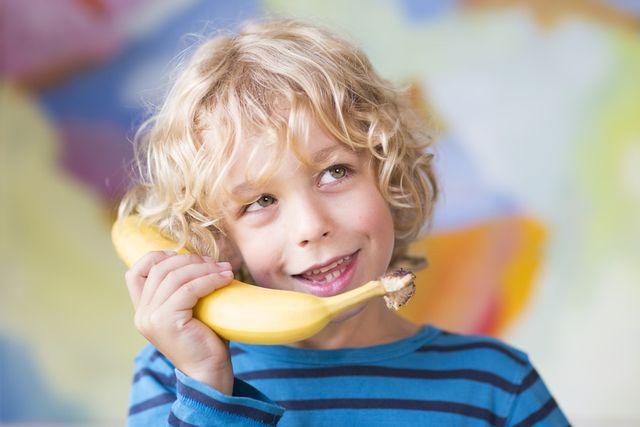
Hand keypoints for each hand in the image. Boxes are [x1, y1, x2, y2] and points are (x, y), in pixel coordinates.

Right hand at [125, 251, 234, 393]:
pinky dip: (210, 280)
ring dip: (205, 268)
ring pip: (176, 276)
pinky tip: (226, 279)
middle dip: (190, 260)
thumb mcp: (188, 310)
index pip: (135, 272)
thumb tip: (199, 258)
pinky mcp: (167, 321)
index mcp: (142, 310)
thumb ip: (182, 289)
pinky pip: (189, 289)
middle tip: (215, 263)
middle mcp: (141, 314)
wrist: (209, 372)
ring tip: (225, 270)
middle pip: (160, 269)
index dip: (157, 257)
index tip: (184, 256)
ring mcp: (151, 318)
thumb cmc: (204, 338)